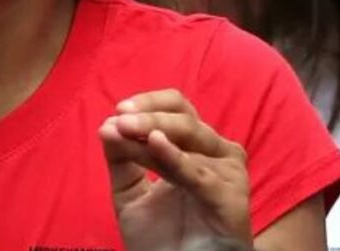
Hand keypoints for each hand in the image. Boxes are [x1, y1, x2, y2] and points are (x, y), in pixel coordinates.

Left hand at [100, 89, 251, 249]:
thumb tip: (107, 125)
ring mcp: (227, 173)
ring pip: (190, 137)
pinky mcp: (232, 198)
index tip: (118, 110)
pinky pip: (200, 173)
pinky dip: (177, 156)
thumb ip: (121, 160)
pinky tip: (157, 142)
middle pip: (185, 118)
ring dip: (155, 129)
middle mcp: (216, 153)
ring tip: (125, 129)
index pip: (177, 108)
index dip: (150, 103)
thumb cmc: (161, 240)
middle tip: (120, 119)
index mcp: (194, 147)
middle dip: (150, 114)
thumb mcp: (129, 194)